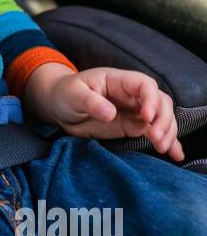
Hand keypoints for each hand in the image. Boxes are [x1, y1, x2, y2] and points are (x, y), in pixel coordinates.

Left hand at [38, 66, 183, 162]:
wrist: (59, 105)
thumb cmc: (65, 93)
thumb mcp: (73, 94)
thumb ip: (91, 102)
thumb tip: (110, 113)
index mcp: (118, 81)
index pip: (145, 85)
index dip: (151, 100)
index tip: (146, 117)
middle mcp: (131, 95)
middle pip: (160, 102)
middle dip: (163, 119)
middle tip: (155, 138)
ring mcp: (134, 111)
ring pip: (162, 117)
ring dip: (167, 132)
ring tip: (161, 148)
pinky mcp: (132, 126)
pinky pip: (154, 132)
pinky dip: (167, 142)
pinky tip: (176, 154)